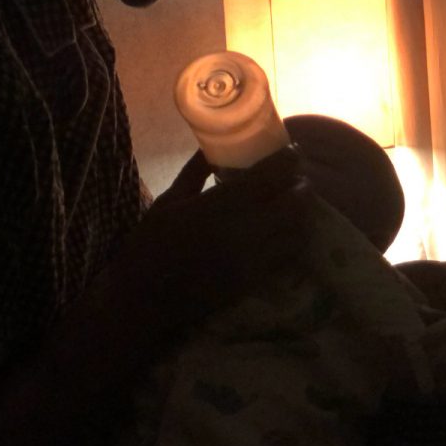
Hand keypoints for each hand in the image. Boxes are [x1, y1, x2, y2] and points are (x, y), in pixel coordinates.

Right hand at [128, 148, 313, 329]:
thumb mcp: (167, 201)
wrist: (143, 298)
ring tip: (298, 201)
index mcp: (218, 206)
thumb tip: (213, 147)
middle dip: (300, 185)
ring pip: (295, 231)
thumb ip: (194, 173)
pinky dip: (293, 239)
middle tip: (298, 176)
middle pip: (291, 203)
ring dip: (302, 212)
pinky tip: (288, 231)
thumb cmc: (150, 244)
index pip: (267, 178)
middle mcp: (241, 231)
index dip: (287, 161)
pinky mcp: (252, 282)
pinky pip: (286, 257)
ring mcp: (250, 260)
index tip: (293, 150)